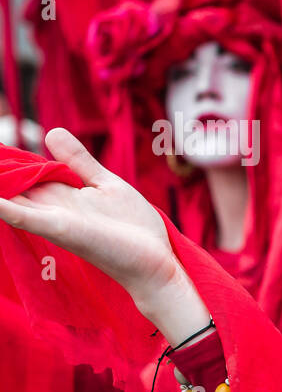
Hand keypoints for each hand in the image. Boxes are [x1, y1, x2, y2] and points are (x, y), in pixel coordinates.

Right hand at [0, 128, 213, 346]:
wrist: (156, 259)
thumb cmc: (132, 227)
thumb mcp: (104, 184)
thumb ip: (77, 161)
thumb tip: (51, 132)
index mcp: (59, 192)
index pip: (22, 170)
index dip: (5, 158)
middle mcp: (49, 206)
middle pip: (11, 184)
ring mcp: (53, 219)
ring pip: (9, 200)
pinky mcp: (63, 230)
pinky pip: (25, 218)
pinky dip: (5, 208)